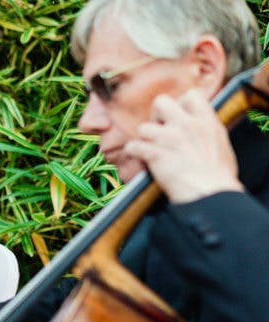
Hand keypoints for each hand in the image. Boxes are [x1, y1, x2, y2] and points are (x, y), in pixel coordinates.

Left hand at [124, 89, 241, 203]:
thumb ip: (207, 129)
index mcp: (206, 120)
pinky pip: (132, 146)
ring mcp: (169, 138)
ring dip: (144, 139)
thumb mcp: (221, 143)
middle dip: (156, 115)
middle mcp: (186, 124)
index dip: (180, 104)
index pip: (190, 95)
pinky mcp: (154, 154)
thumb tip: (200, 126)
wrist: (210, 194)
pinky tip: (139, 158)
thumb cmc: (219, 175)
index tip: (178, 117)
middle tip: (159, 130)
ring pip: (143, 127)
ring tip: (150, 150)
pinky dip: (132, 152)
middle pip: (161, 101)